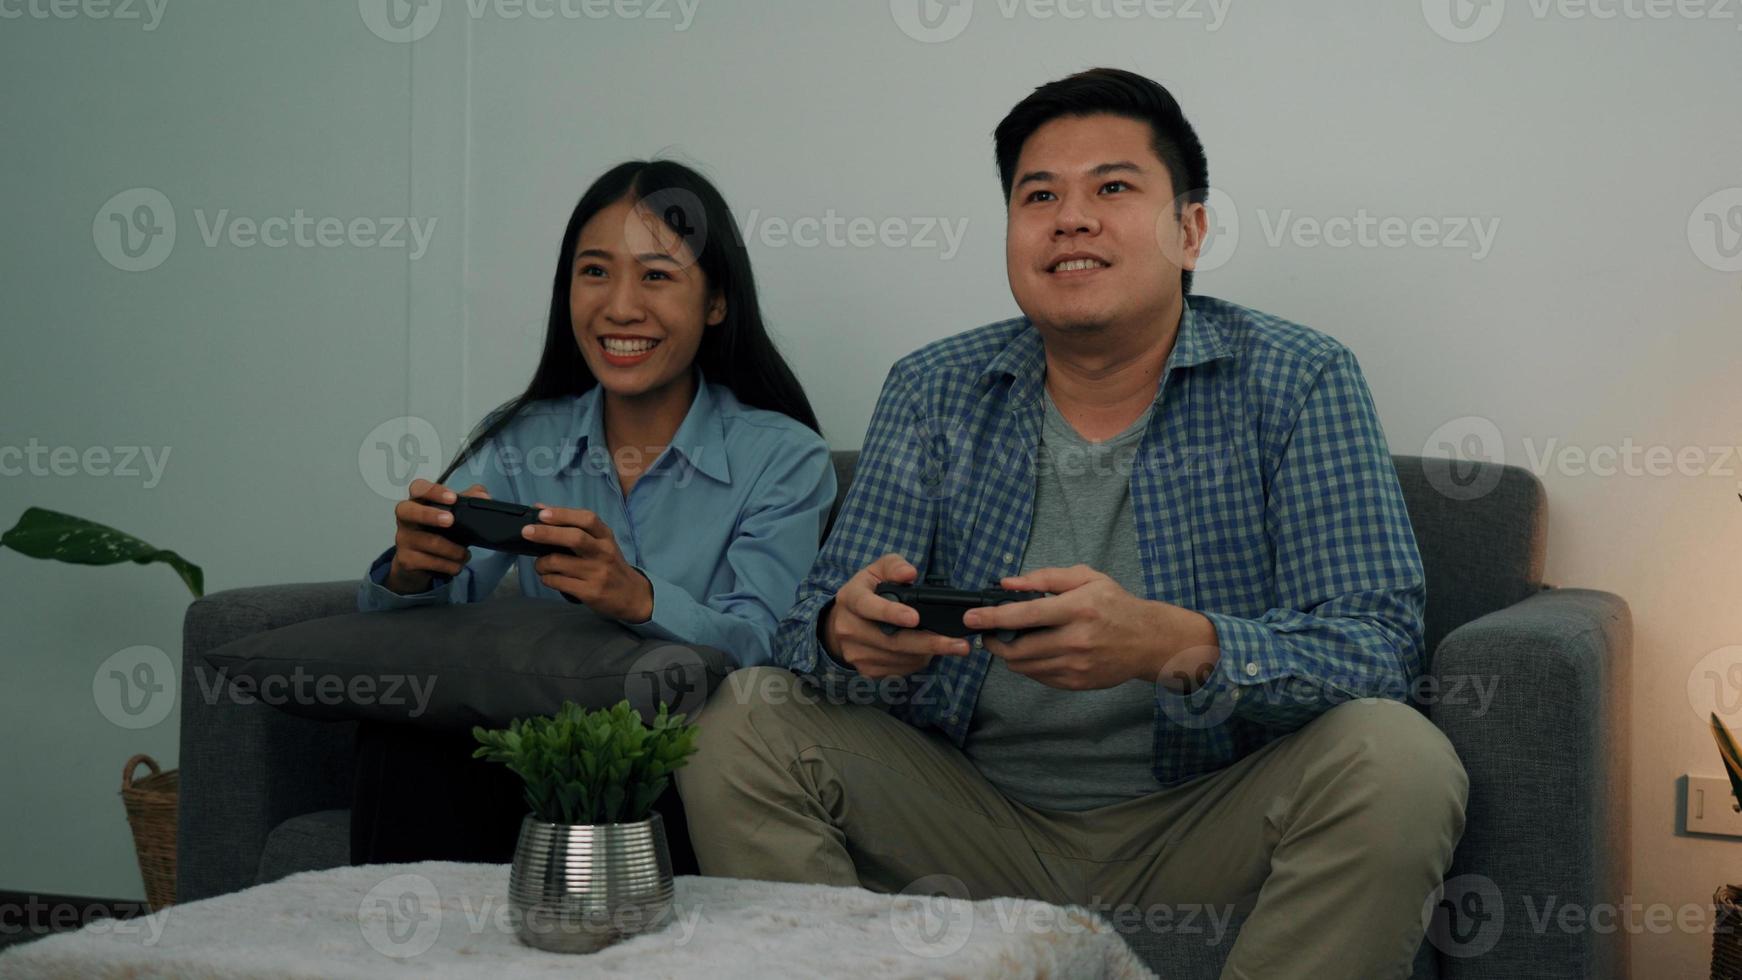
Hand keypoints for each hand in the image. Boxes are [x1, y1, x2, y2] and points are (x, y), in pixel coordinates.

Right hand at [385, 479, 490, 594]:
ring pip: (426, 542)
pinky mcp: (406, 559)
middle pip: (407, 510)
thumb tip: (484, 496)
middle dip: (430, 515)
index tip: (452, 497)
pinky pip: (429, 562)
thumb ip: (468, 500)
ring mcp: (403, 539)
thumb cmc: (438, 531)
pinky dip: (448, 565)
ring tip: (465, 554)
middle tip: (450, 520)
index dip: (433, 491)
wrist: (420, 563)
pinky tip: (457, 565)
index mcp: (418, 501)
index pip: (418, 487)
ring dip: (452, 549)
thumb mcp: (454, 513)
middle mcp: (405, 518)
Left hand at [522, 503, 653, 622]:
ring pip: (560, 562)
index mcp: (606, 537)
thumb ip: (575, 527)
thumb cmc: (610, 565)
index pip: (587, 519)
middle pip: (574, 538)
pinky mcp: (591, 592)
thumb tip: (541, 510)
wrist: (633, 596)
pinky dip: (547, 578)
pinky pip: (559, 582)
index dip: (563, 514)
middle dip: (546, 533)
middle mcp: (604, 553)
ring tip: (540, 565)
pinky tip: (548, 577)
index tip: (541, 513)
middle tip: (526, 532)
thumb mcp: (601, 543)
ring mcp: (597, 574)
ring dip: (541, 563)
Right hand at [822, 553, 971, 678]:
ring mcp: (856, 652)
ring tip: (949, 645)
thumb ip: (894, 566)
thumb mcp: (877, 570)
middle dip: (928, 643)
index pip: (868, 606)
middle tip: (959, 645)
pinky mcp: (866, 669)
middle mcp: (849, 628)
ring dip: (927, 653)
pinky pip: (899, 669)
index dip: (891, 613)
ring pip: (899, 658)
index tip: (915, 618)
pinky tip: (927, 652)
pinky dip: (917, 661)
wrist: (844, 622)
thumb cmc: (868, 592)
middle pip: (891, 641)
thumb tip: (910, 574)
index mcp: (850, 598)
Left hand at [963, 565, 1219, 690]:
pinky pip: (1039, 677)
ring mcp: (1076, 665)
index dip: (992, 618)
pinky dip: (1029, 666)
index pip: (1025, 615)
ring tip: (1011, 641)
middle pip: (1018, 649)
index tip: (970, 618)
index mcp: (1076, 609)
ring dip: (1009, 655)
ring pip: (1025, 667)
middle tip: (987, 633)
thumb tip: (1008, 583)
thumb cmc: (1116, 605)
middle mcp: (1075, 640)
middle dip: (993, 642)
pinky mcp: (1077, 683)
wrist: (1149, 641)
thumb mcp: (1086, 578)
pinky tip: (1036, 652)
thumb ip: (1045, 577)